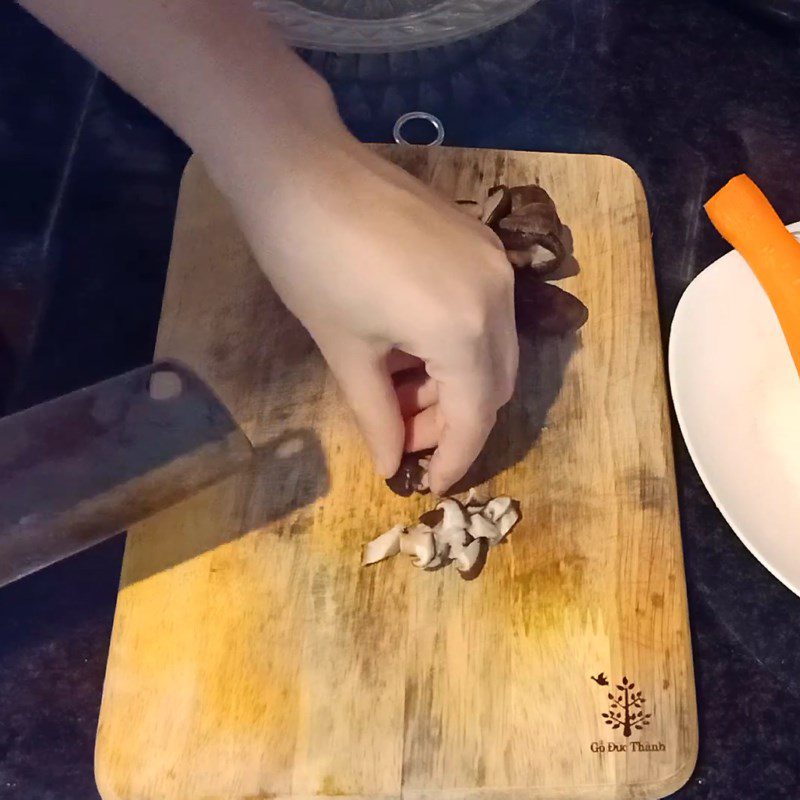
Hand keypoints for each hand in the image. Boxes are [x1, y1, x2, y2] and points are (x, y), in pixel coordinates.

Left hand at [224, 126, 517, 493]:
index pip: (475, 416)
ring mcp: (494, 262)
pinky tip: (412, 348)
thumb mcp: (346, 351)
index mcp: (464, 329)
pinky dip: (457, 345)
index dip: (454, 459)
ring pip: (493, 350)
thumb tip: (389, 466)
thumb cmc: (310, 264)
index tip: (428, 485)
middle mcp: (498, 296)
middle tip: (404, 436)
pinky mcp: (480, 241)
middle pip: (494, 385)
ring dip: (455, 384)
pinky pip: (484, 313)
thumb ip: (378, 416)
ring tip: (400, 393)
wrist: (300, 166)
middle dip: (454, 422)